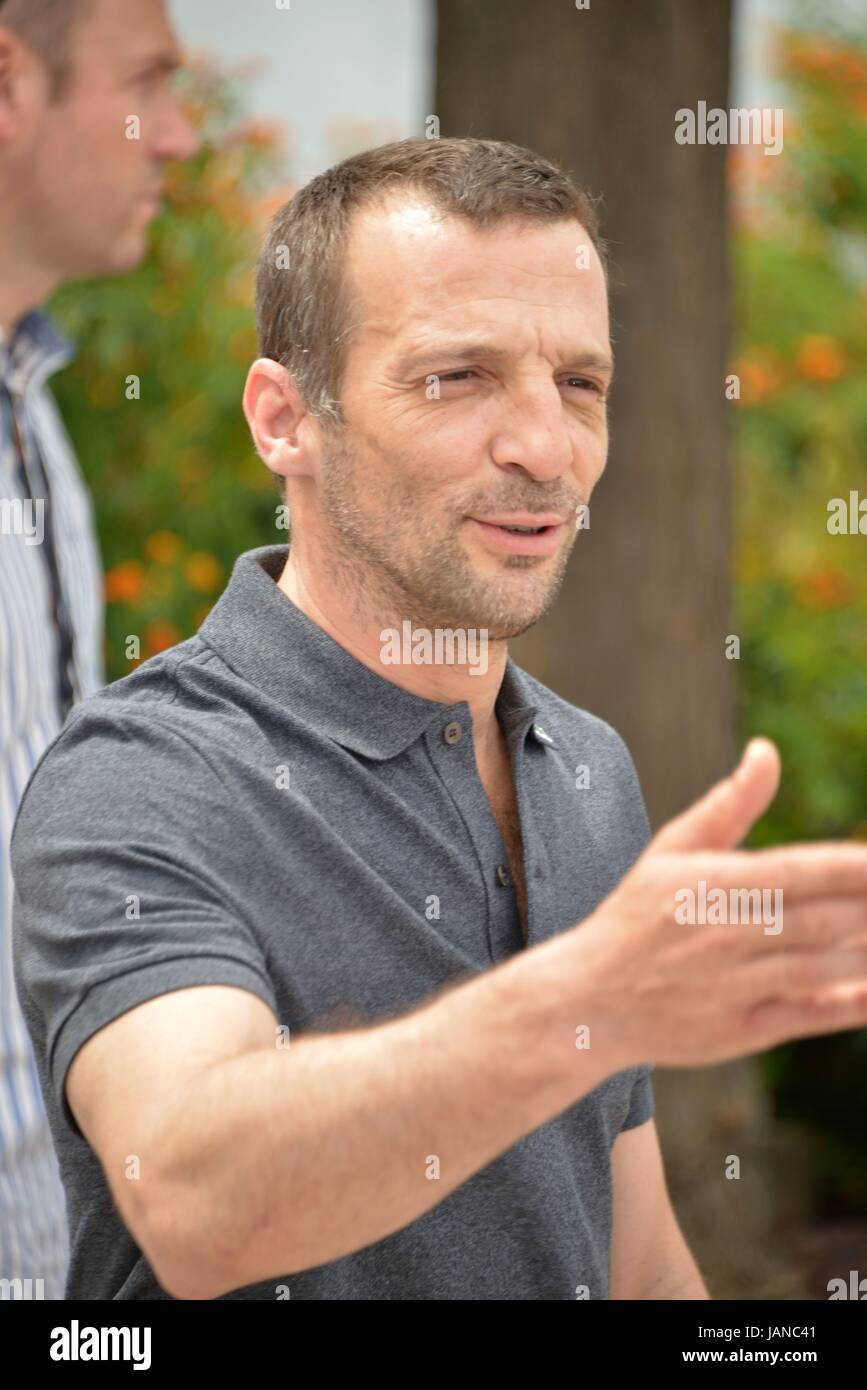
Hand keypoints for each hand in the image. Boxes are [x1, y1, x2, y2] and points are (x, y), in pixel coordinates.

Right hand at [574, 738, 866, 1068]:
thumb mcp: (672, 850)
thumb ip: (730, 803)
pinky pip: (809, 1014)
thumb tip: (767, 751)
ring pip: (823, 965)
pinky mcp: (742, 1030)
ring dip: (865, 950)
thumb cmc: (636, 916)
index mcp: (713, 883)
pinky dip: (850, 1002)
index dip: (853, 867)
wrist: (588, 999)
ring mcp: (736, 985)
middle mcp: (727, 934)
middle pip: (823, 919)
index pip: (799, 870)